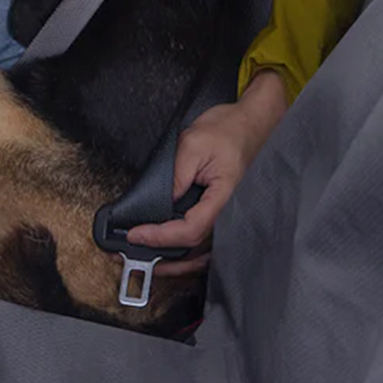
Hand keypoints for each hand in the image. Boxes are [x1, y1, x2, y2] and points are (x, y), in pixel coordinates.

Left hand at [125, 69, 287, 276]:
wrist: (250, 122)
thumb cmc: (228, 130)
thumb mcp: (193, 144)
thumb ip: (176, 176)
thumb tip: (158, 203)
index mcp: (224, 198)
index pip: (190, 229)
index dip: (161, 236)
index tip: (135, 234)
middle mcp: (228, 213)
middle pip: (195, 250)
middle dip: (163, 258)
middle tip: (131, 251)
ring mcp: (226, 215)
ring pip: (200, 252)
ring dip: (173, 260)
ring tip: (145, 254)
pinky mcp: (220, 211)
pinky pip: (203, 240)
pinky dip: (184, 250)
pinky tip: (166, 248)